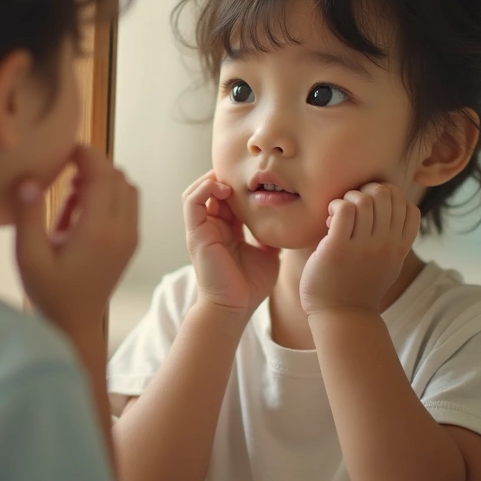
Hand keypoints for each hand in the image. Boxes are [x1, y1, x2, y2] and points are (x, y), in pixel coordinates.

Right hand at [14, 145, 138, 331]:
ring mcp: (130, 237)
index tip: (63, 147)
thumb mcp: (28, 256)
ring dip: (101, 180)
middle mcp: (122, 231)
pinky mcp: (130, 243)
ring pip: (126, 188)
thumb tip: (29, 179)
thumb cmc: (49, 294)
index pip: (103, 174)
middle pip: (118, 176)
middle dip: (92, 165)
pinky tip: (78, 212)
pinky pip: (126, 204)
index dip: (84, 153)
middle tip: (62, 172)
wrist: (75, 325)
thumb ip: (28, 216)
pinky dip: (107, 196)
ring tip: (69, 194)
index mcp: (99, 231)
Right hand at [183, 171, 278, 314]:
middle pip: (212, 191)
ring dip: (212, 180)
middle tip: (246, 173)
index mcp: (226, 231)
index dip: (239, 186)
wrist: (234, 308)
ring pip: (197, 191)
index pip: (228, 199)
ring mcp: (201, 229)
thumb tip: (289, 223)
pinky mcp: (195, 233)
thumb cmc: (250, 286)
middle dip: (226, 178)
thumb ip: (271, 236)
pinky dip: (204, 189)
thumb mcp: (268, 254)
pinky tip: (223, 188)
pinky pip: (191, 202)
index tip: (258, 178)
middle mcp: (211, 227)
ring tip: (231, 180)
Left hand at [300, 183, 419, 315]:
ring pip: (365, 199)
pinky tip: (329, 218)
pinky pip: (345, 210)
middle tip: (352, 206)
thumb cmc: (359, 286)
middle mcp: (385, 246)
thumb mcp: (388, 264)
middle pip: (387, 195)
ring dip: (348, 198)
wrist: (340, 315)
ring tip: (338, 213)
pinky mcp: (338, 249)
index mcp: (398, 248)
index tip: (372, 209)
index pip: (409, 207)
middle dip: (367, 191)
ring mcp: (363, 247)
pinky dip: (336, 206)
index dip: (391, 198)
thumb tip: (395, 208)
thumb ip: (395, 240)